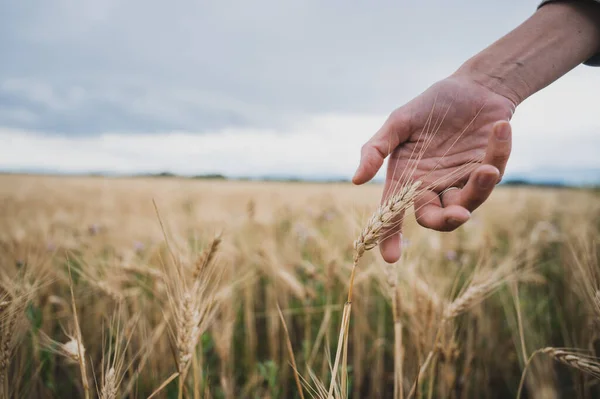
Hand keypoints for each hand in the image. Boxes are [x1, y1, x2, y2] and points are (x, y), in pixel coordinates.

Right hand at [352, 75, 514, 262]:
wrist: (472, 87)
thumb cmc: (430, 106)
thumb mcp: (398, 122)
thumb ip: (376, 149)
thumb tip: (356, 180)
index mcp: (407, 178)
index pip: (395, 213)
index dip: (391, 236)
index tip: (391, 257)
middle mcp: (433, 186)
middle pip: (437, 218)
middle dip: (447, 220)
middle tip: (458, 215)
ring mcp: (462, 181)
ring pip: (468, 203)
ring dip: (479, 190)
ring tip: (487, 169)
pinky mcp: (488, 170)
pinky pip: (493, 173)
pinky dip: (498, 154)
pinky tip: (500, 128)